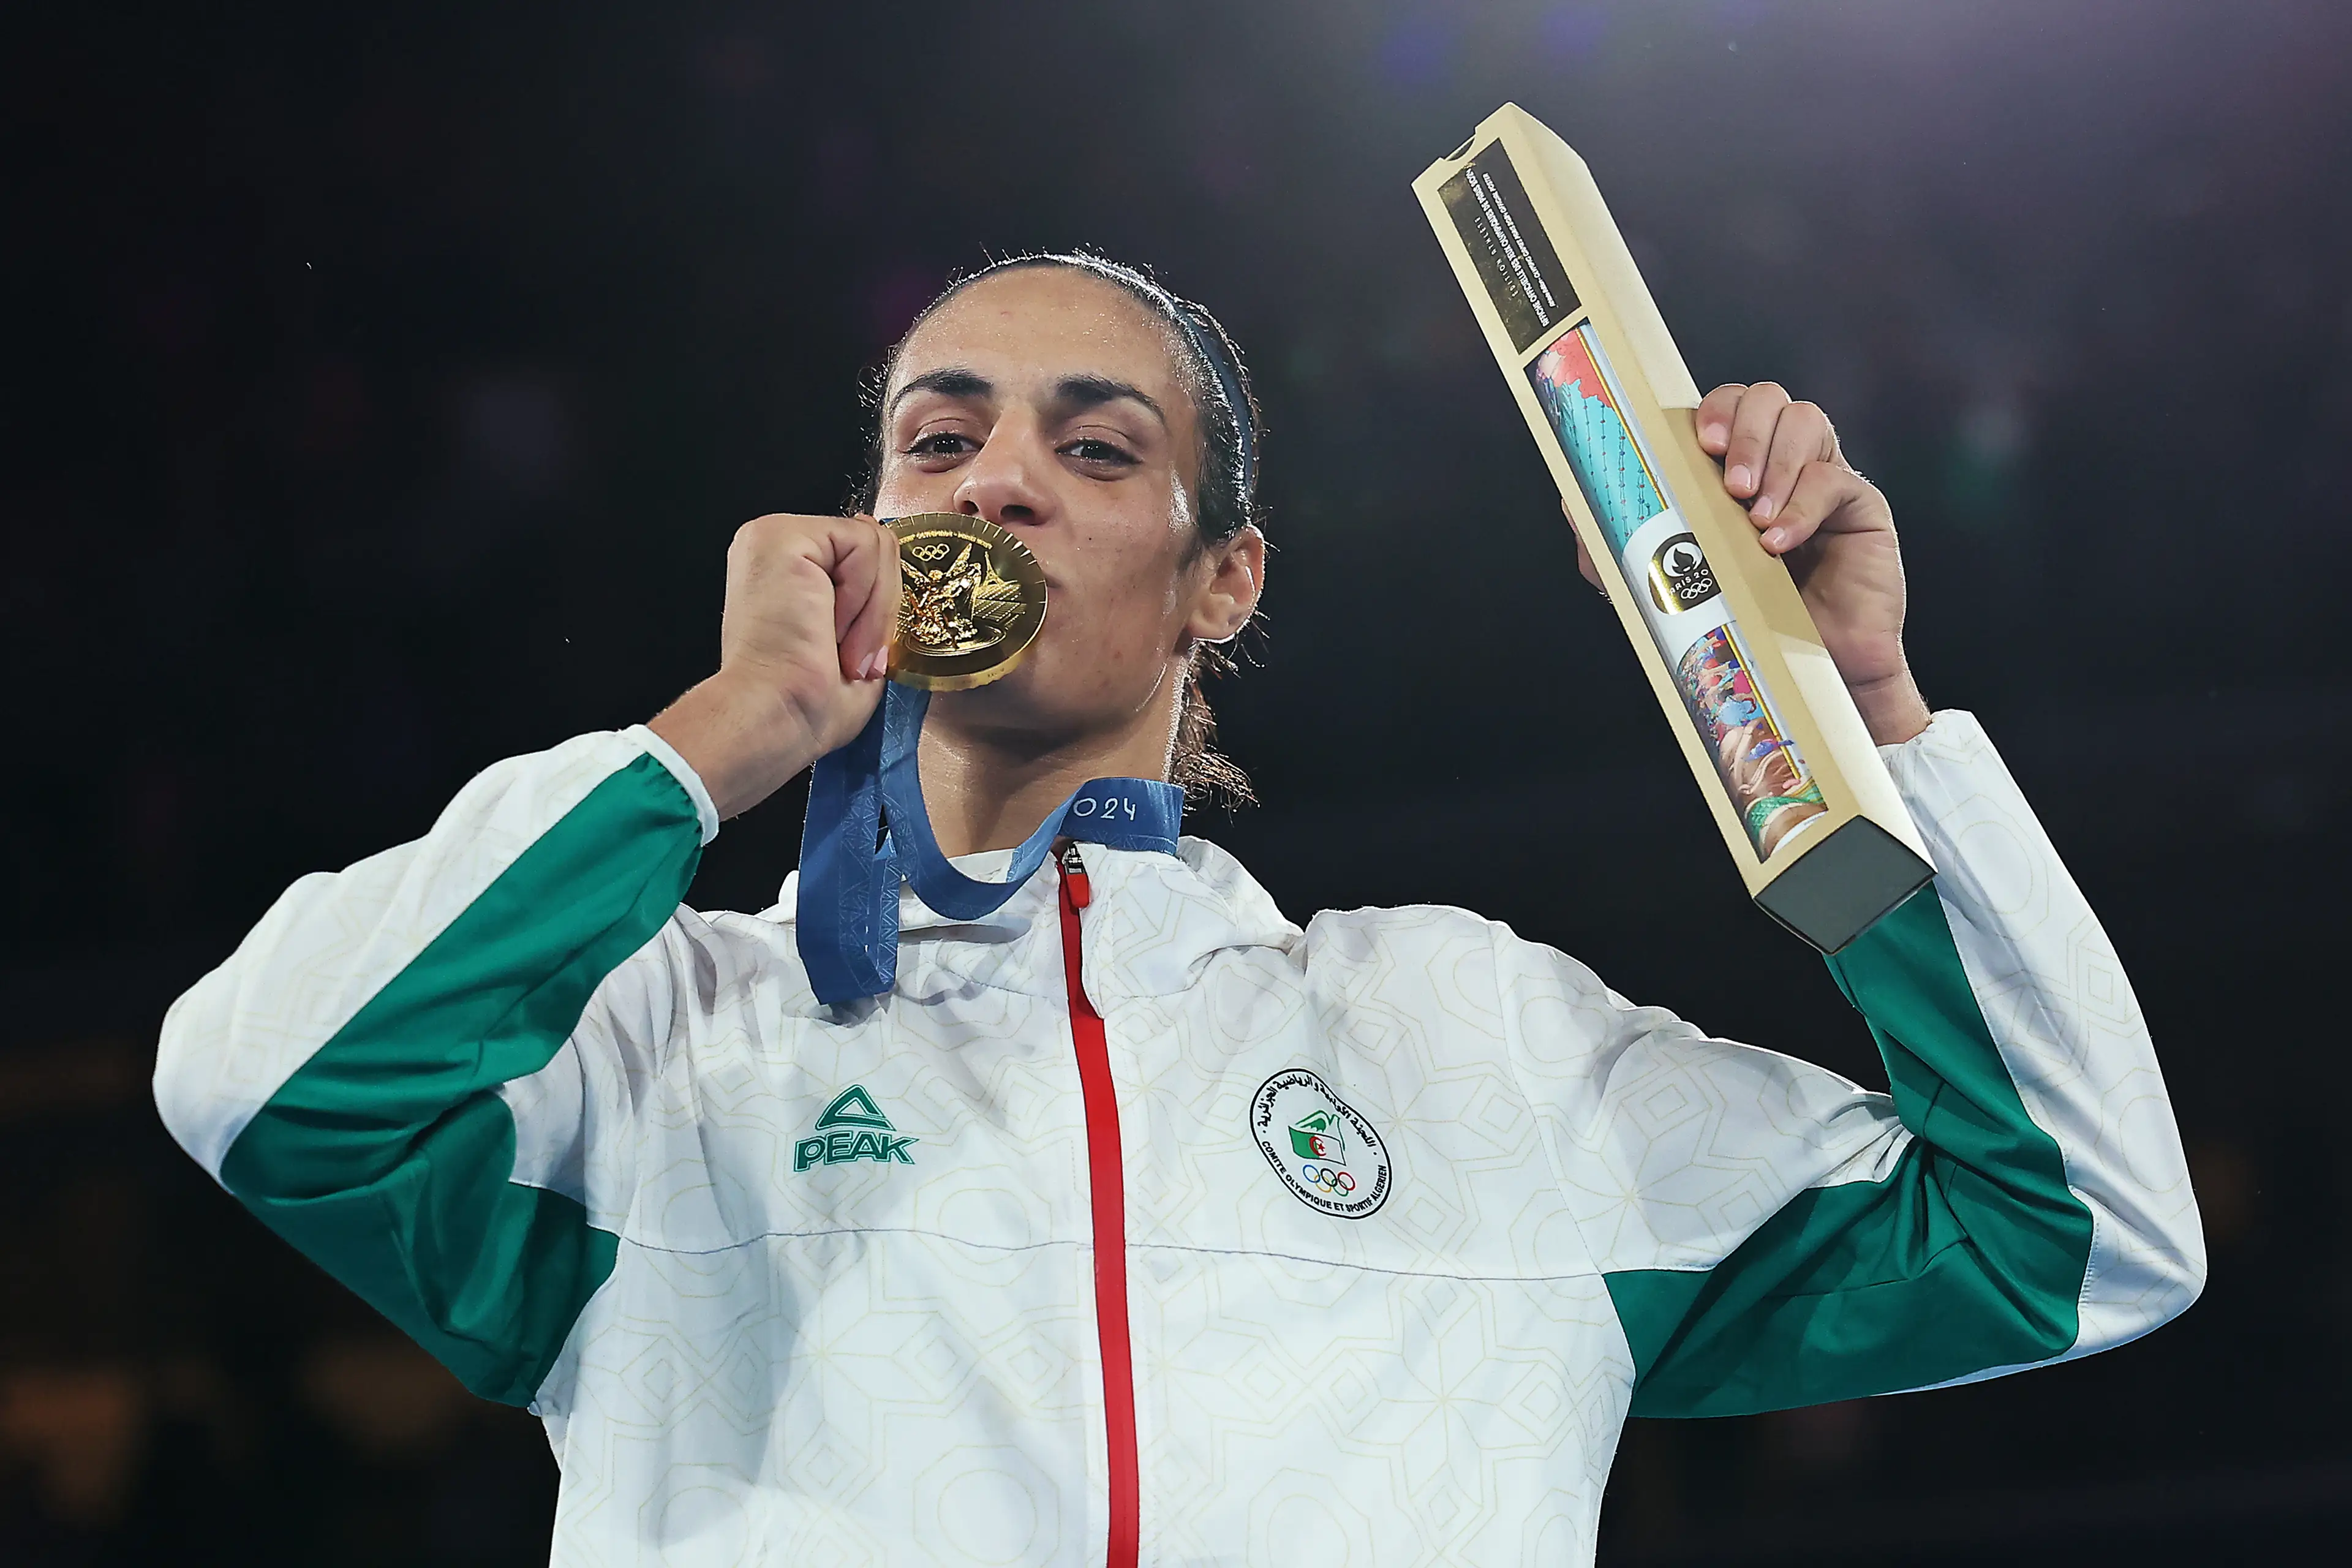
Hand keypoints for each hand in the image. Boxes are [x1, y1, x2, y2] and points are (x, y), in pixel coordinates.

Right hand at [649, 514, 899, 819]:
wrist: (776, 718)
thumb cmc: (806, 701)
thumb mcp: (854, 640)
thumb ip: (869, 591)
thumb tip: (889, 560)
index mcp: (785, 570)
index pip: (861, 557)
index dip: (877, 606)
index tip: (852, 657)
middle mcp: (774, 545)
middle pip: (873, 546)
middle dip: (878, 609)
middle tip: (849, 656)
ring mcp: (774, 535)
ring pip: (874, 545)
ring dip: (872, 609)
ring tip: (839, 646)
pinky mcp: (783, 535)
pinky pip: (863, 543)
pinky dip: (863, 595)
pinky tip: (830, 627)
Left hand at [1565, 383, 1930, 745]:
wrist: (1808, 675)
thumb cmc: (1742, 625)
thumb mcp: (1667, 587)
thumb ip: (1622, 547)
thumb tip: (1572, 501)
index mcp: (1732, 469)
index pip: (1724, 408)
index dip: (1713, 410)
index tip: (1699, 442)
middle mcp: (1779, 462)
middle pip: (1767, 397)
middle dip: (1743, 430)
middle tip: (1727, 483)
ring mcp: (1824, 478)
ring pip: (1806, 420)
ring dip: (1774, 461)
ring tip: (1751, 519)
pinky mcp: (1862, 506)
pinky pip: (1836, 479)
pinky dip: (1802, 506)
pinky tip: (1777, 543)